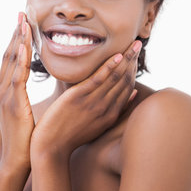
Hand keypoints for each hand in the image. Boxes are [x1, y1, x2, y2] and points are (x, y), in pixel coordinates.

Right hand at [0, 12, 33, 167]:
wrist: (18, 159)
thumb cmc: (25, 134)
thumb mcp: (23, 108)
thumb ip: (23, 92)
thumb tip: (33, 80)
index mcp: (4, 89)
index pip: (11, 58)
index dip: (17, 39)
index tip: (24, 22)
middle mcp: (1, 89)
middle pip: (9, 55)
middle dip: (16, 33)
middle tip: (22, 14)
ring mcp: (5, 95)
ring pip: (12, 62)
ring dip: (18, 40)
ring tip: (24, 22)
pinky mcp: (13, 103)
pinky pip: (17, 77)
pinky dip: (20, 59)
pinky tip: (24, 45)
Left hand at [30, 40, 141, 158]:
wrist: (52, 147)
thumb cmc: (72, 135)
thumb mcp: (98, 125)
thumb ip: (115, 109)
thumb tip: (132, 93)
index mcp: (110, 115)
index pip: (127, 88)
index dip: (133, 70)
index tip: (136, 56)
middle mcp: (106, 108)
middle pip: (124, 80)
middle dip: (133, 61)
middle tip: (139, 43)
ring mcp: (93, 102)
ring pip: (114, 78)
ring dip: (126, 59)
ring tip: (134, 44)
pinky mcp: (78, 97)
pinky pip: (98, 79)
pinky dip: (109, 67)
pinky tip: (117, 56)